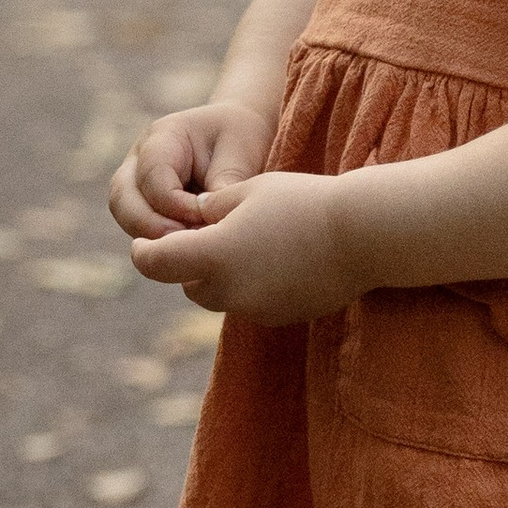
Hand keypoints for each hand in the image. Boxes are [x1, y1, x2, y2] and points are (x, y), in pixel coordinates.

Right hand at [106, 97, 272, 238]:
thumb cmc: (244, 138)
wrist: (247, 136)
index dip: (176, 205)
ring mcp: (138, 186)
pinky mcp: (147, 210)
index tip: (207, 218)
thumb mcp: (241, 153)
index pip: (152, 177)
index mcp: (162, 137)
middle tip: (185, 247)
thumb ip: (225, 185)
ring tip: (190, 253)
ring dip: (154, 240)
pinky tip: (191, 255)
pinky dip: (163, 246)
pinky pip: (143, 234)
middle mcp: (139, 161)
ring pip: (127, 220)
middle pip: (122, 200)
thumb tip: (211, 223)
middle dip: (150, 228)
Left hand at [128, 168, 364, 323]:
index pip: (154, 263)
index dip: (143, 251)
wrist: (363, 235)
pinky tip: (277, 260)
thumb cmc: (303, 202)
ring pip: (219, 297)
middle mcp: (229, 290)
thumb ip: (211, 207)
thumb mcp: (248, 191)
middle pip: (188, 285)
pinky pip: (252, 303)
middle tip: (205, 235)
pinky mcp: (281, 316)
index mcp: (213, 254)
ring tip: (244, 244)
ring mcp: (256, 308)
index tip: (145, 240)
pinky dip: (251, 287)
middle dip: (189, 264)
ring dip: (220, 277)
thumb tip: (194, 216)